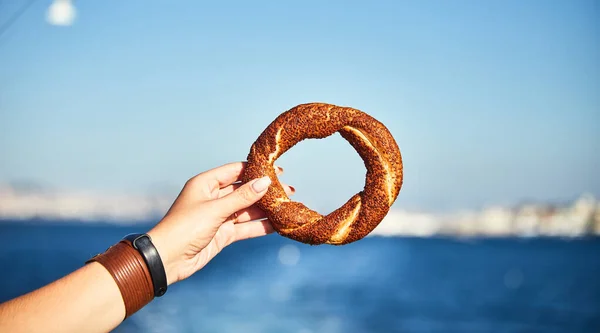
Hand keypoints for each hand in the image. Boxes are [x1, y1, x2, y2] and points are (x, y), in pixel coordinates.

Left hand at [146, 162, 293, 284]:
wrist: (167, 260)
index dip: (257, 170)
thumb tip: (265, 182)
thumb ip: (242, 197)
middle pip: (245, 191)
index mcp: (206, 184)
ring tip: (288, 207)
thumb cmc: (185, 228)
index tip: (278, 171)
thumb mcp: (215, 209)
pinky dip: (260, 226)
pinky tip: (278, 224)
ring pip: (247, 209)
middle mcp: (213, 197)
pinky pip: (246, 227)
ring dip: (266, 209)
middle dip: (266, 191)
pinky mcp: (223, 234)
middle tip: (289, 191)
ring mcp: (219, 216)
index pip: (236, 171)